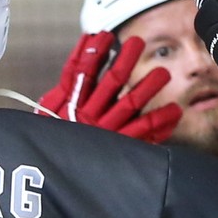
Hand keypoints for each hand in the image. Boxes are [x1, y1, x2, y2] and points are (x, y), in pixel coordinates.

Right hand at [35, 32, 181, 142]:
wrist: (47, 181)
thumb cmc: (49, 148)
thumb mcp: (44, 120)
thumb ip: (56, 97)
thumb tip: (70, 73)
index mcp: (68, 107)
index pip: (79, 72)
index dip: (91, 52)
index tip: (102, 36)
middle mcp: (87, 116)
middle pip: (109, 82)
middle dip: (125, 61)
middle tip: (138, 43)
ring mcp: (104, 132)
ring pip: (128, 103)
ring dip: (147, 87)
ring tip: (163, 73)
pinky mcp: (117, 148)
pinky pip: (141, 133)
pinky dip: (158, 122)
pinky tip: (173, 112)